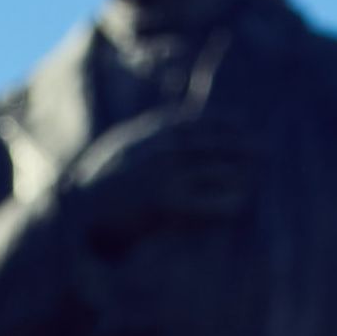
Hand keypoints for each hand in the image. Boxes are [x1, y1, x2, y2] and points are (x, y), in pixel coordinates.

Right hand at [62, 109, 252, 233]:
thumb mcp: (121, 154)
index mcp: (147, 135)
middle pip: (208, 143)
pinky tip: (240, 206)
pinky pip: (203, 204)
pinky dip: (223, 204)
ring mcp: (162, 177)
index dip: (220, 121)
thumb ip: (146, 143)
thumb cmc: (96, 191)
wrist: (73, 214)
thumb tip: (164, 138)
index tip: (241, 123)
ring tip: (257, 176)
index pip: (193, 122)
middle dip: (237, 144)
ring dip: (237, 172)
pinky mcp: (164, 206)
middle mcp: (158, 151)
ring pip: (210, 171)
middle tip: (263, 148)